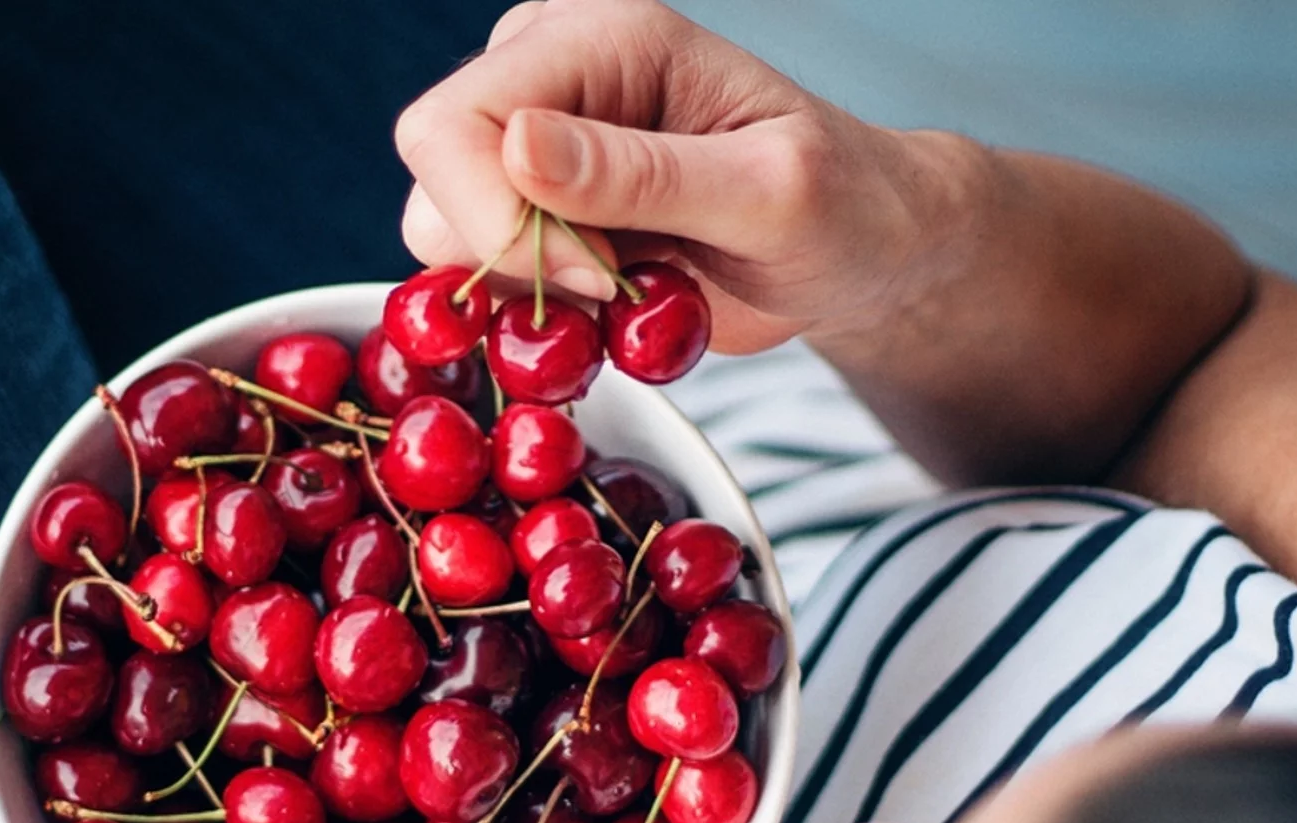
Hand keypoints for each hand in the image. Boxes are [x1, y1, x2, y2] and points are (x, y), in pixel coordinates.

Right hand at [393, 0, 964, 353]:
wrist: (861, 248)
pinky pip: (481, 274)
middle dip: (518, 261)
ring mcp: (531, 142)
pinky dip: (541, 312)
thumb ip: (646, 174)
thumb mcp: (770, 193)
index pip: (454, 124)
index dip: (503, 222)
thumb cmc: (842, 206)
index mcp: (602, 35)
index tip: (600, 278)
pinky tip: (619, 300)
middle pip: (435, 180)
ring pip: (444, 236)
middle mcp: (548, 73)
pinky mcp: (533, 207)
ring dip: (533, 293)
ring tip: (634, 289)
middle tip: (622, 288)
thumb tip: (518, 145)